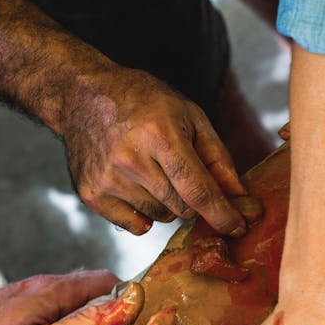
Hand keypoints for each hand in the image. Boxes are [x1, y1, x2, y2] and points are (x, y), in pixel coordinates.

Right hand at [61, 66, 249, 236]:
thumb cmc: (144, 102)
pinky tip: (136, 185)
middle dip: (194, 199)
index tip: (239, 227)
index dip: (222, 213)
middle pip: (182, 207)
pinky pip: (135, 226)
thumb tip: (240, 198)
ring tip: (154, 171)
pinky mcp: (91, 194)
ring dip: (168, 203)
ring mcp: (108, 179)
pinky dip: (144, 214)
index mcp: (159, 134)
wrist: (84, 96)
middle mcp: (131, 159)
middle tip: (183, 174)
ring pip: (161, 217)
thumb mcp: (189, 115)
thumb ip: (217, 158)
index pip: (197, 188)